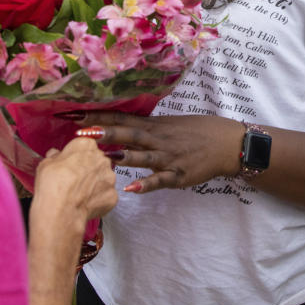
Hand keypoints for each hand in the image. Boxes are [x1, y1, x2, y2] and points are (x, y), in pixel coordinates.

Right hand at [30, 138, 117, 225]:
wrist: (60, 212)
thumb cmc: (52, 186)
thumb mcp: (45, 164)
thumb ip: (54, 156)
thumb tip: (55, 155)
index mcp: (86, 145)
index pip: (84, 146)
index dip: (75, 156)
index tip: (69, 164)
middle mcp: (101, 158)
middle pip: (96, 161)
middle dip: (87, 169)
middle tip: (73, 181)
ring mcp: (110, 177)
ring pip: (103, 178)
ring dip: (94, 184)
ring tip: (79, 194)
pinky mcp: (113, 195)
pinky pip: (106, 195)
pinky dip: (98, 199)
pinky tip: (85, 204)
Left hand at [77, 112, 244, 193]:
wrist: (227, 143)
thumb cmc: (198, 131)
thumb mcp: (171, 124)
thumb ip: (146, 127)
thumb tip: (121, 125)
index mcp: (155, 126)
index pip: (124, 118)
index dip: (101, 117)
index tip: (77, 115)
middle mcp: (159, 139)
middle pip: (129, 134)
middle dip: (106, 133)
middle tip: (83, 133)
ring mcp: (168, 158)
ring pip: (143, 156)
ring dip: (123, 157)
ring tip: (103, 157)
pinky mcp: (178, 176)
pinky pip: (160, 180)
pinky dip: (145, 184)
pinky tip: (131, 188)